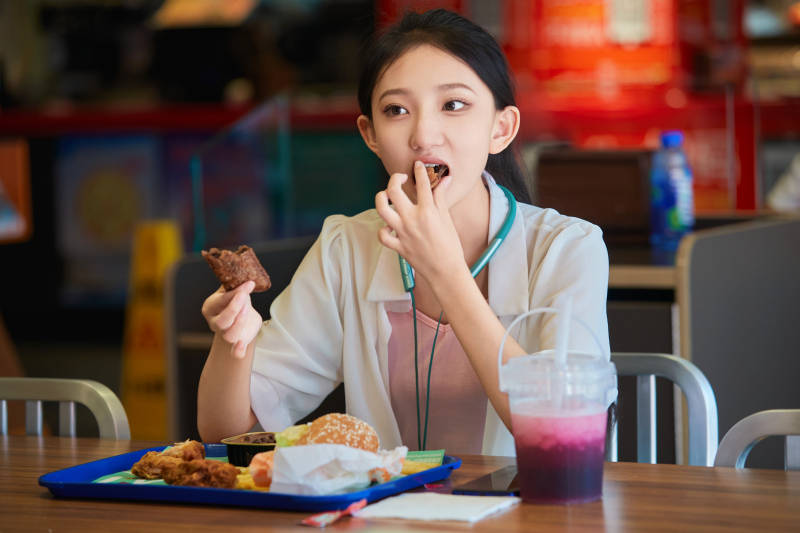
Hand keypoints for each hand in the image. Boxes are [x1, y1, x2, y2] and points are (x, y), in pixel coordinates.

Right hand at [201, 280, 262, 357]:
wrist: (241, 314)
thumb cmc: (236, 299)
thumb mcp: (235, 290)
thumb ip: (237, 286)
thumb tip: (245, 276)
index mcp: (210, 307)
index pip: (221, 301)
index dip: (236, 293)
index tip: (249, 284)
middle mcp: (214, 323)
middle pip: (222, 321)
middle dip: (234, 309)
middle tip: (245, 297)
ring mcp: (225, 334)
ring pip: (229, 335)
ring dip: (241, 322)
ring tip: (248, 310)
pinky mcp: (237, 342)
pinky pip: (235, 351)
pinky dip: (238, 350)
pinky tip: (242, 345)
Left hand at [374, 161, 464, 283]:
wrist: (446, 271)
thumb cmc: (450, 246)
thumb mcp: (447, 219)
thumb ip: (441, 198)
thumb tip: (445, 179)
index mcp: (427, 211)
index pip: (422, 184)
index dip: (420, 171)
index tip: (418, 166)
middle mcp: (412, 219)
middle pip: (394, 191)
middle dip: (395, 179)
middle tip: (400, 178)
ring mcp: (402, 232)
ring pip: (381, 209)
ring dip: (381, 198)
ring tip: (386, 196)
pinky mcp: (397, 246)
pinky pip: (382, 235)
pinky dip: (383, 229)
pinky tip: (389, 225)